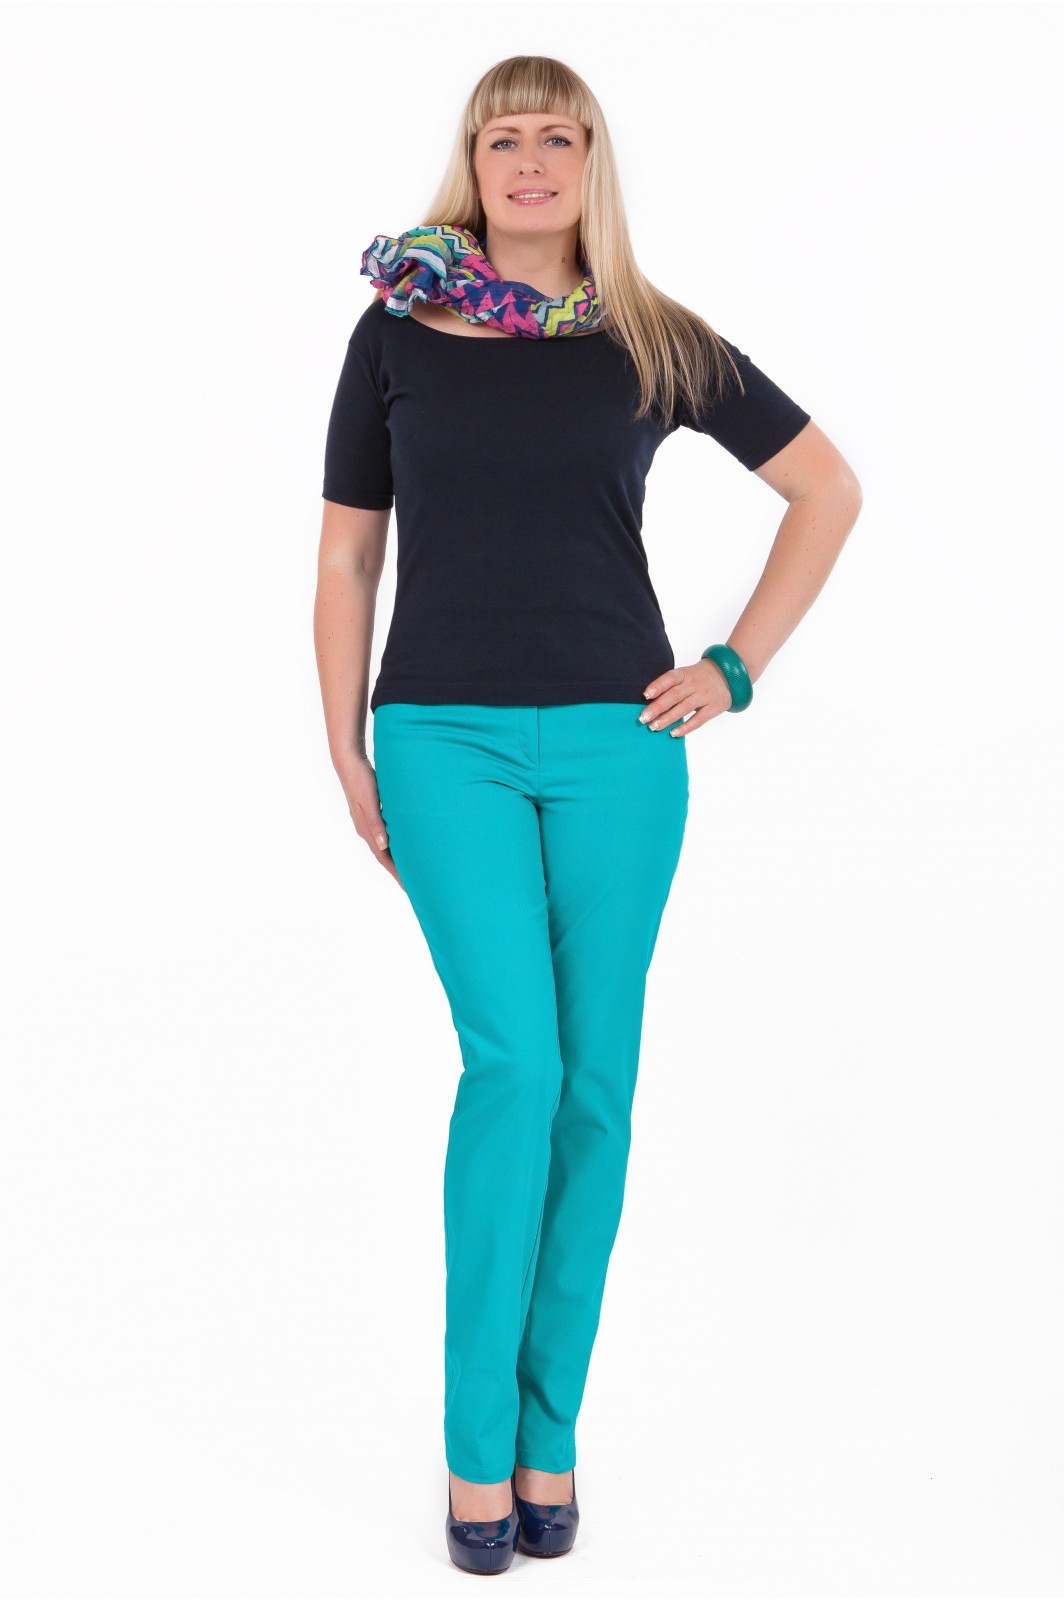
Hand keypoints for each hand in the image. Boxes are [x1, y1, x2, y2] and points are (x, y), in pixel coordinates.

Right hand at [335, 752, 404, 889]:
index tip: (408, 887)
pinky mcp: (372, 814)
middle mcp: (366, 830)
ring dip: (396, 859)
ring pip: (384, 847)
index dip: (396, 873)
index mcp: (367, 830)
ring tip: (410, 869)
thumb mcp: (370, 802)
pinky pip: (384, 835)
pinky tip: (401, 844)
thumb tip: (383, 846)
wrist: (349, 763)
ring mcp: (368, 823)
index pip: (384, 858)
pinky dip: (394, 844)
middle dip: (398, 871)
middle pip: (384, 856)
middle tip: (414, 884)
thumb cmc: (361, 781)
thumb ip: (376, 824)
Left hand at [640, 659, 733, 736]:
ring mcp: (705, 695)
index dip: (658, 686)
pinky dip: (685, 727)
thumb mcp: (686, 675)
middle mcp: (695, 684)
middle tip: (643, 718)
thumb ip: (671, 686)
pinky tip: (673, 733)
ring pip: (684, 708)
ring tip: (654, 727)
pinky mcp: (714, 707)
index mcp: (685, 674)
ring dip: (668, 719)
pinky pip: (698, 719)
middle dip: (657, 707)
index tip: (645, 695)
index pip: (670, 678)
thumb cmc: (698, 678)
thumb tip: (648, 703)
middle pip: (674, 695)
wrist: (728, 675)